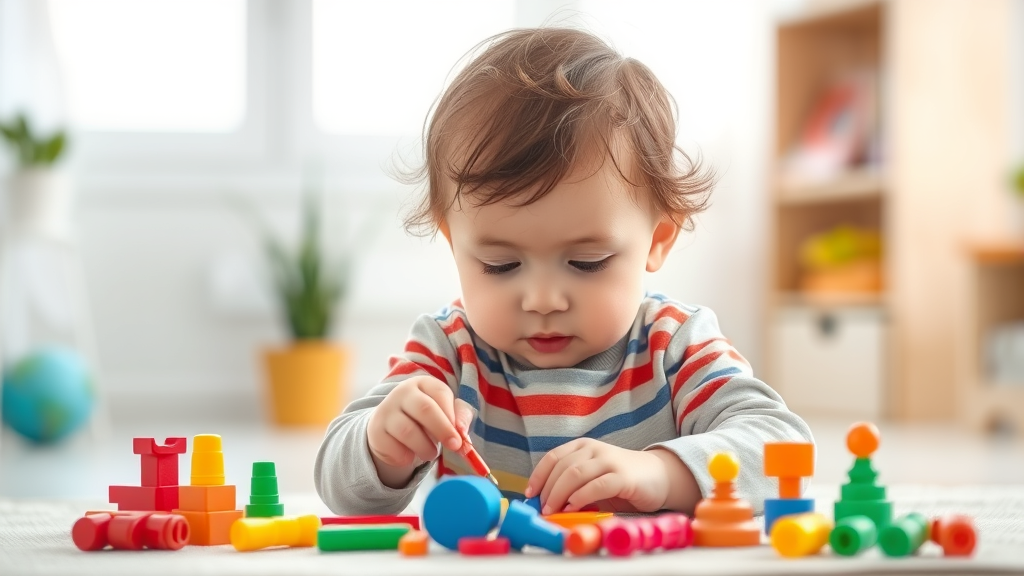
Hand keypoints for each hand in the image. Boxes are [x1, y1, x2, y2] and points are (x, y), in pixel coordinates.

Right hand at [366, 376, 474, 486]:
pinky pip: (393, 448)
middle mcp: (402, 392)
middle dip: (443, 430)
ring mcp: (386, 410)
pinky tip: (410, 455)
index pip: (440, 394)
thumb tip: (463, 433)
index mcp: (423, 383)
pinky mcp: (375, 431)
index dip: (453, 416)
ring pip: (408, 431)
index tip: (460, 435)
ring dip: (425, 448)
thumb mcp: (446, 412)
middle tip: (455, 446)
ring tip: (431, 453)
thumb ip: (460, 418)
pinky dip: (406, 457)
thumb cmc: (427, 419)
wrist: (392, 430)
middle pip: (425, 409)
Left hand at [525, 438, 693, 514]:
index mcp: (583, 447)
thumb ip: (573, 485)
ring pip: (575, 474)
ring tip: (553, 510)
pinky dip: (581, 497)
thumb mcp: (592, 478)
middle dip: (547, 489)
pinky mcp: (622, 476)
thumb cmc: (620, 480)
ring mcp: (608, 460)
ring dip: (559, 494)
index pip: (553, 457)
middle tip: (542, 509)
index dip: (538, 475)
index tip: (530, 494)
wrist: (658, 476)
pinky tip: (574, 508)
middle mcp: (594, 449)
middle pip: (562, 467)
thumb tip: (547, 503)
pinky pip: (596, 485)